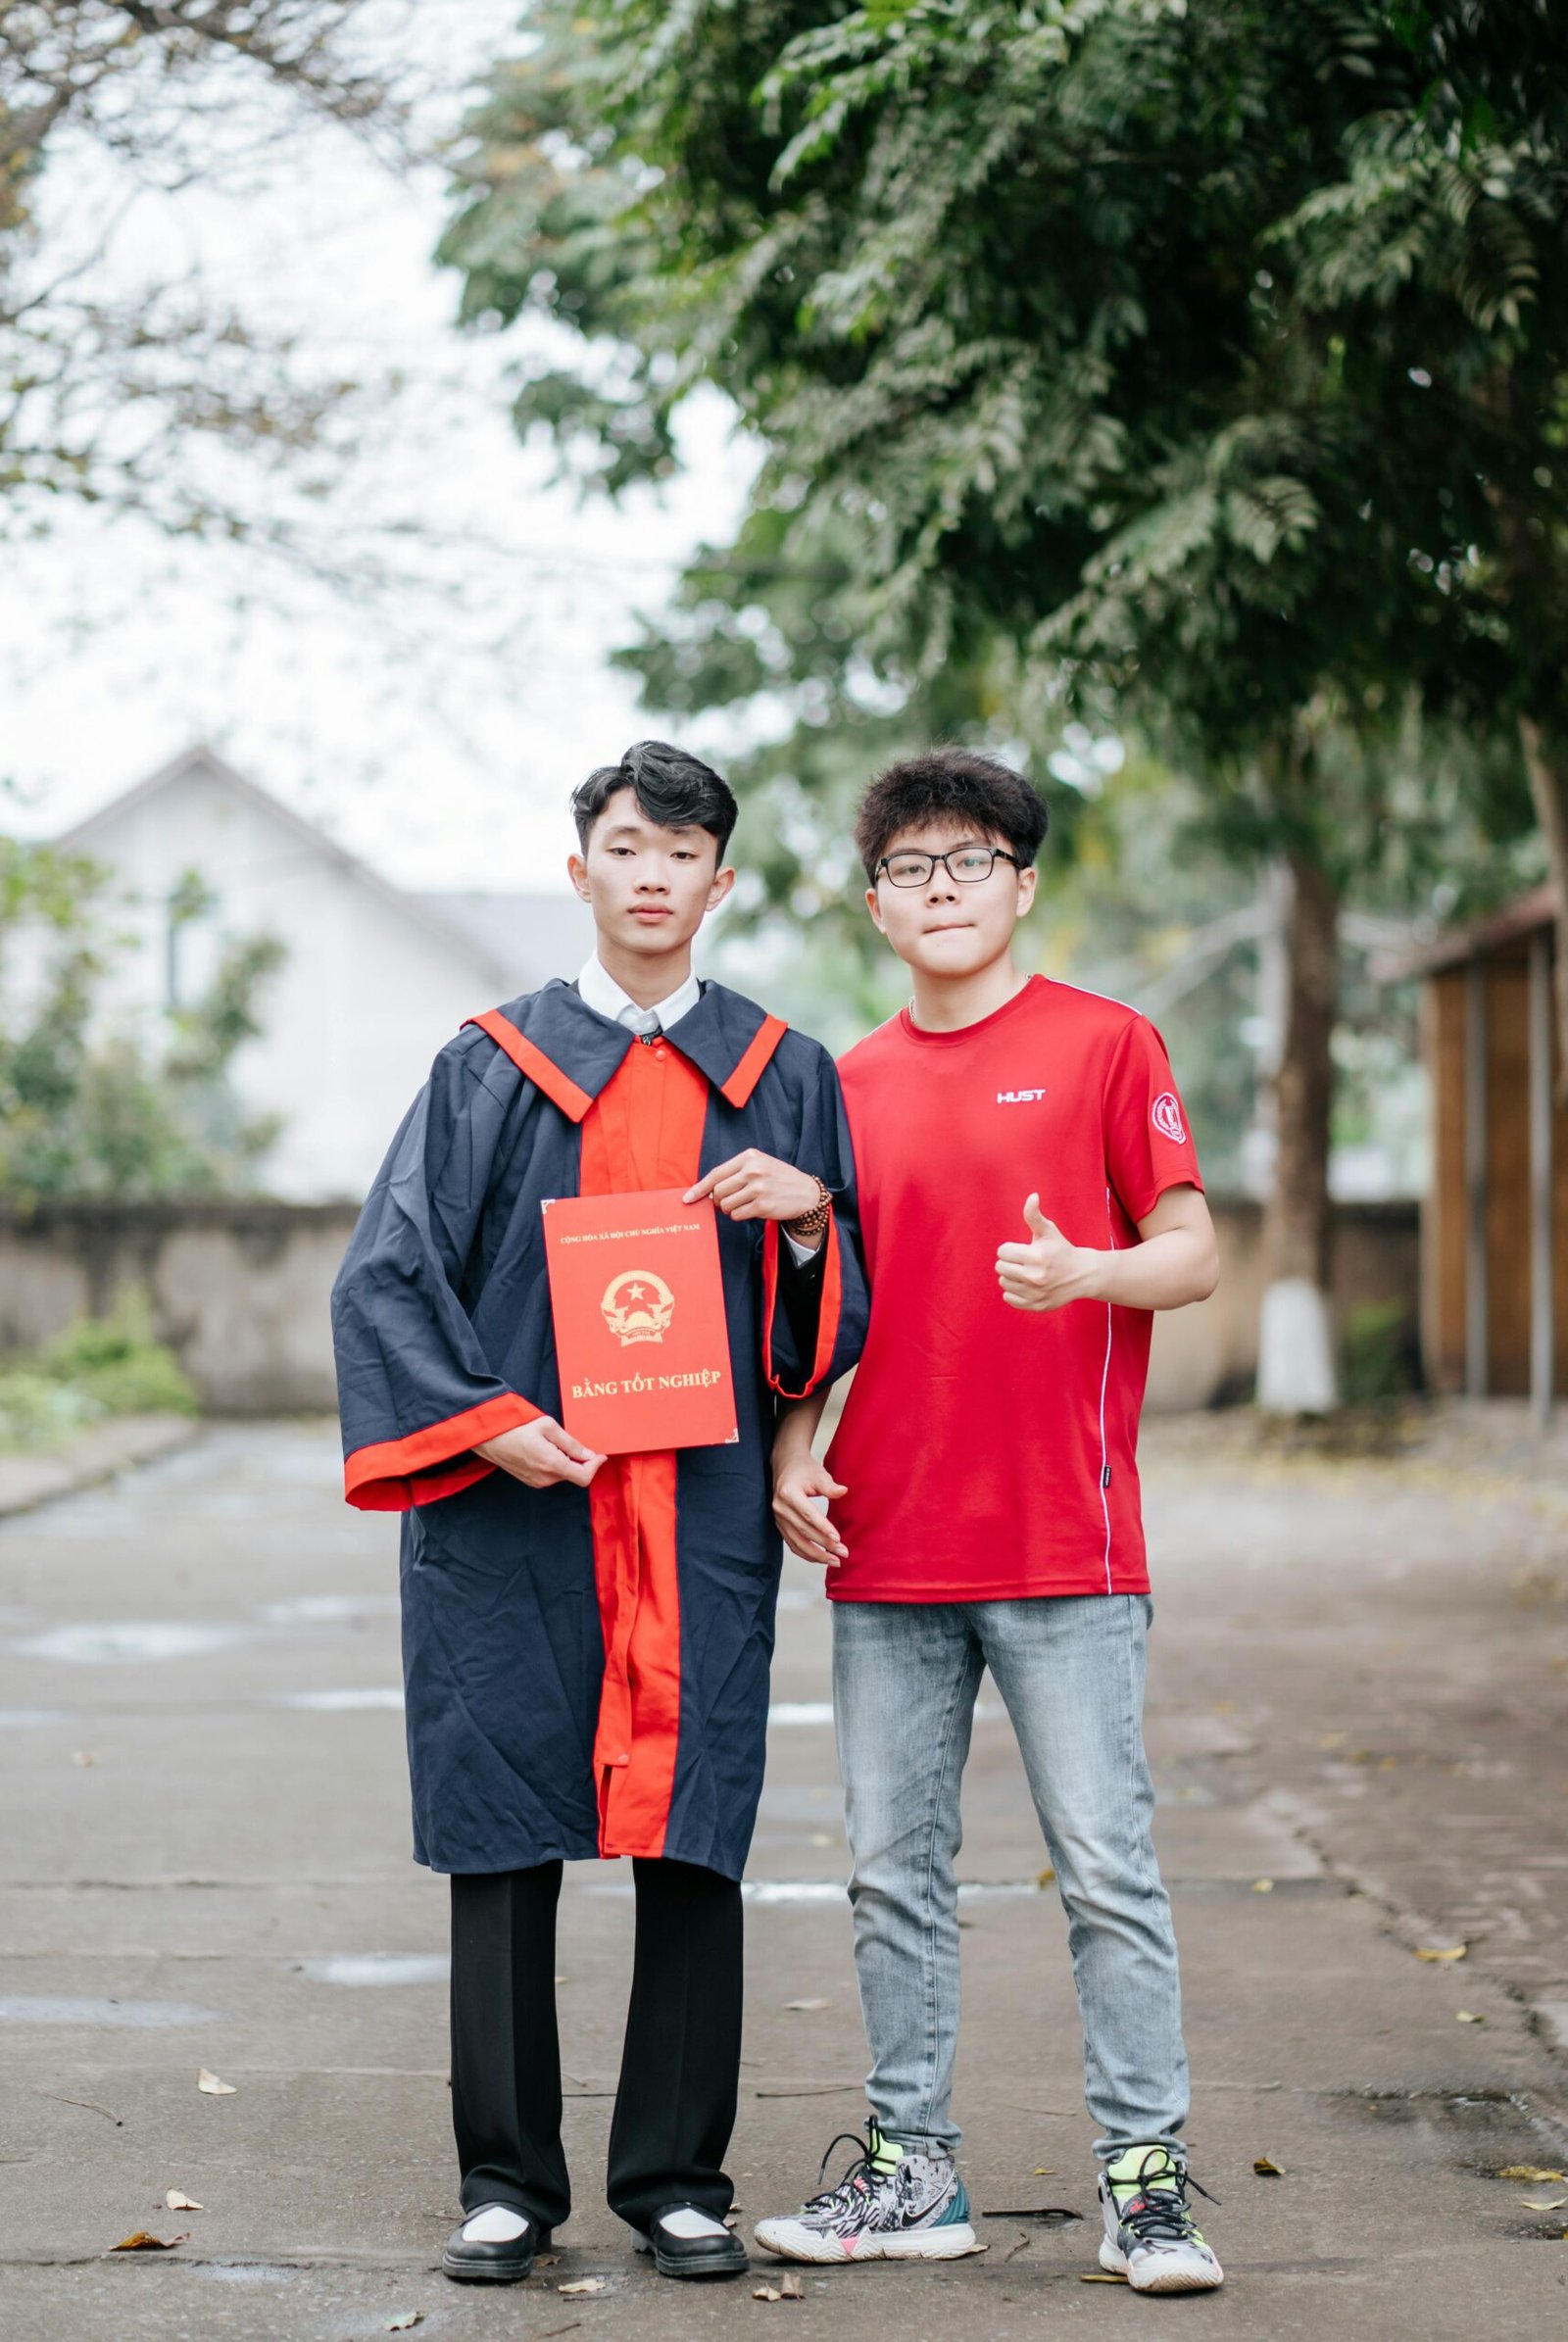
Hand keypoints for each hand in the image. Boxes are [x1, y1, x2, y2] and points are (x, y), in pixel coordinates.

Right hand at [476, 1417, 604, 1488]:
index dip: (595, 1466)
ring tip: (557, 1442)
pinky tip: (547, 1448)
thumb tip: (588, 1454)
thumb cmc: (516, 1426)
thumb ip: (570, 1443)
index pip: (584, 1477)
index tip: (600, 1454)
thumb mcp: (548, 1427)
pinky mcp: (529, 1480)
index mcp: (551, 1465)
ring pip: (562, 1474)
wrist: (487, 1435)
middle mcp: (544, 1478)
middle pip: (574, 1474)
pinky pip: (550, 1475)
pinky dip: (556, 1464)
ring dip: (567, 1461)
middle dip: (581, 1461)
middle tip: (576, 1442)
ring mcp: (535, 1481)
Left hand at [684, 1150, 821, 1224]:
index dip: (699, 1188)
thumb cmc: (777, 1178)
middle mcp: (753, 1170)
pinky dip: (740, 1216)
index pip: (716, 1173)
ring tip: (743, 1204)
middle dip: (718, 1201)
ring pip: (726, 1205)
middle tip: (727, 1202)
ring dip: (730, 1209)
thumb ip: (735, 1173)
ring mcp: (758, 1188)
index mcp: (749, 1157)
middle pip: (718, 1191)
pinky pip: (737, 1215)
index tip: (687, 1198)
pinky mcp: (763, 1205)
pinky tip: (752, 1209)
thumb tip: (706, 1191)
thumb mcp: (759, 1165)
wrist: (805, 1192)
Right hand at [772, 1452, 848, 1566]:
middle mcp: (780, 1508)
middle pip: (804, 1532)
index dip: (823, 1528)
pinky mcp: (780, 1525)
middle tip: (843, 1553)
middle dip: (824, 1545)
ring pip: (797, 1542)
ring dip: (816, 1555)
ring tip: (834, 1561)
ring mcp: (778, 1518)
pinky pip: (792, 1543)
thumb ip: (830, 1486)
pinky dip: (806, 1553)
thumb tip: (844, 1492)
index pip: (808, 1515)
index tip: (838, 1539)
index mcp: (789, 1493)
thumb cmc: (803, 1469)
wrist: (785, 1465)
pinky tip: (821, 1558)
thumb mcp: (818, 1474)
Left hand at [995, 1193, 1095, 1313]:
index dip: (1011, 1249)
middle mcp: (1035, 1277)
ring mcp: (1035, 1294)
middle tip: (1023, 1261)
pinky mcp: (1036, 1306)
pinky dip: (1014, 1291)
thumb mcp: (1049, 1231)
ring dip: (1011, 1276)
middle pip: (1000, 1267)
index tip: (1023, 1250)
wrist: (1082, 1275)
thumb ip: (1034, 1215)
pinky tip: (1026, 1285)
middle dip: (1009, 1262)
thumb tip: (1032, 1196)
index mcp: (1037, 1256)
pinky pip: (1008, 1298)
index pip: (1002, 1252)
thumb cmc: (1061, 1250)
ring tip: (1025, 1272)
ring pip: (1003, 1282)